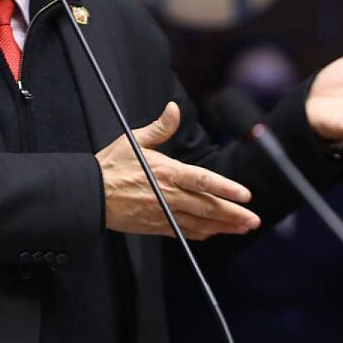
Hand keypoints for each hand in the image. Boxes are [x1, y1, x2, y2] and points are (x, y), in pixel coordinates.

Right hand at [96, 102, 259, 240]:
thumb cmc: (110, 165)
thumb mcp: (134, 140)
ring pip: (199, 222)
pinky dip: (200, 233)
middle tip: (253, 218)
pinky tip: (213, 233)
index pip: (203, 181)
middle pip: (207, 206)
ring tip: (242, 228)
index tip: (246, 195)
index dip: (226, 189)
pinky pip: (183, 232)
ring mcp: (162, 213)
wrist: (89, 194)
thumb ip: (160, 128)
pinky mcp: (154, 225)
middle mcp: (167, 195)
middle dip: (233, 213)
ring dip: (223, 226)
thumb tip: (173, 109)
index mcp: (166, 172)